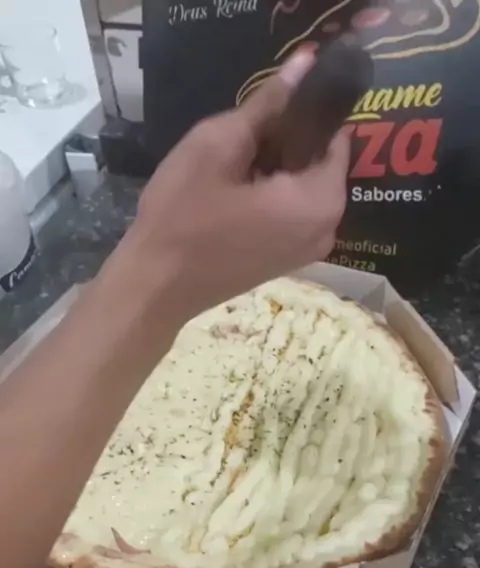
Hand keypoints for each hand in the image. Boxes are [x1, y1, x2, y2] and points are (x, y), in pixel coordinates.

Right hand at [110, 50, 349, 320]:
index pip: (334, 135)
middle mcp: (329, 228)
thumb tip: (305, 63)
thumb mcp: (218, 146)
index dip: (303, 114)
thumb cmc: (183, 216)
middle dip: (287, 143)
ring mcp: (310, 250)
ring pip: (304, 187)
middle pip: (319, 163)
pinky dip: (272, 195)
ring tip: (232, 166)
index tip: (265, 112)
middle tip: (238, 141)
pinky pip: (293, 213)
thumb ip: (267, 104)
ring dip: (276, 169)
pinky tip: (235, 194)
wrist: (156, 287)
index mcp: (320, 200)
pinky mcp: (289, 261)